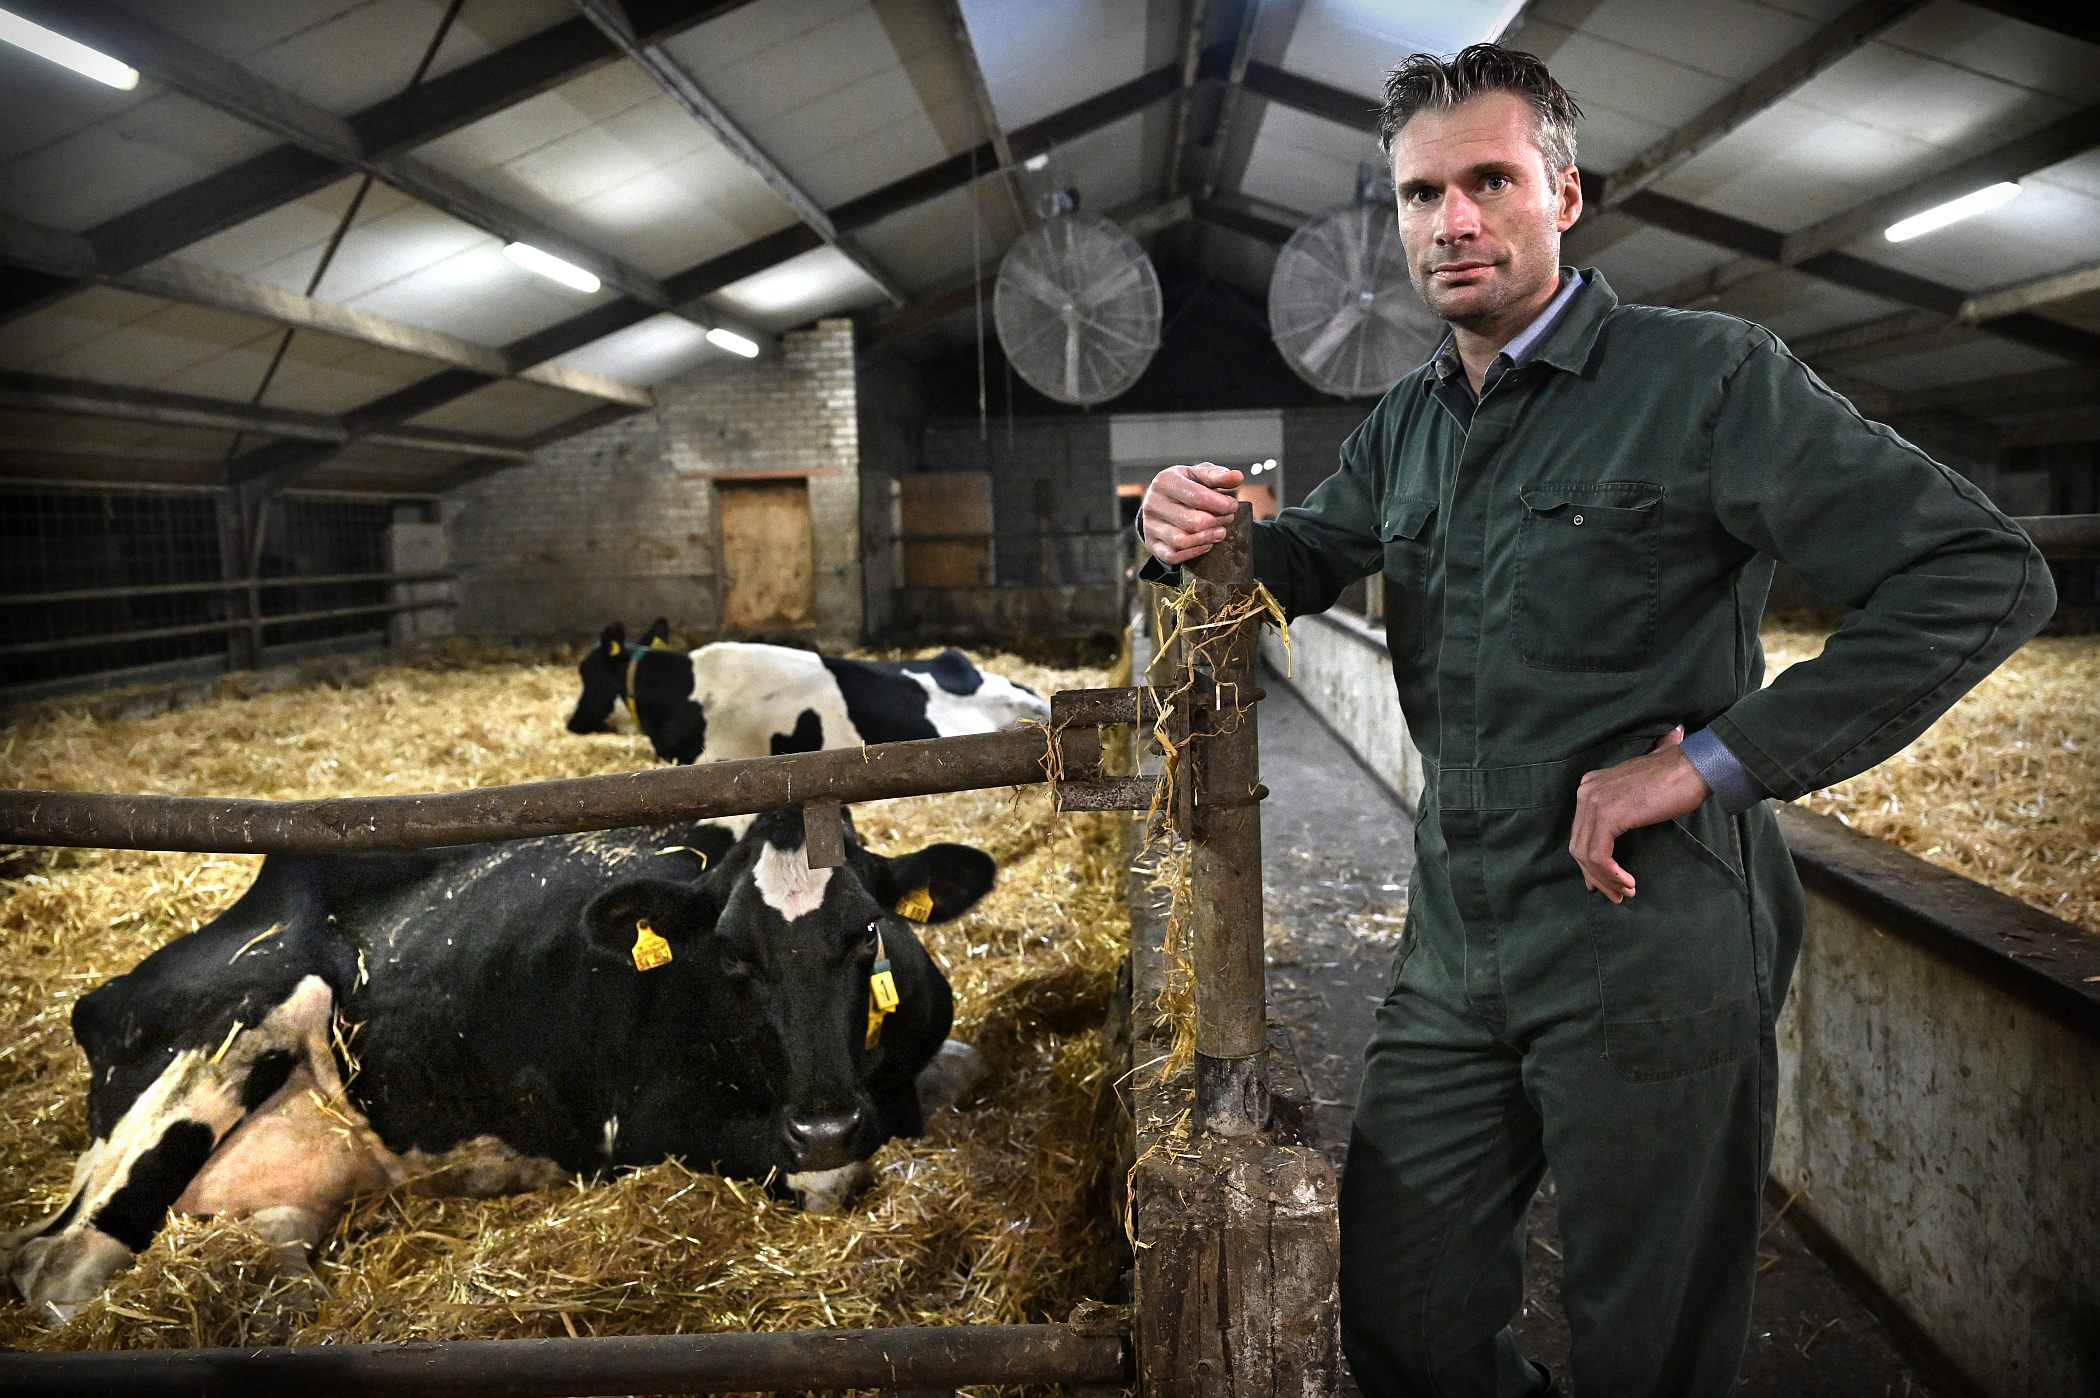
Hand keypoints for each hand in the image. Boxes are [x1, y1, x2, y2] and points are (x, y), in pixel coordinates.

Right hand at [1140, 463, 1242, 564]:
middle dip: (1217, 521)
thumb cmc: (1184, 486)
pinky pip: (1173, 555)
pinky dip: (1195, 552)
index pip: (1198, 496)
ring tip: (1220, 531)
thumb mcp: (1198, 475)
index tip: (1233, 506)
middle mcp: (1153, 503)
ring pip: (1182, 541)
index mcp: (1165, 481)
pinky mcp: (1152, 544)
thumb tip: (1237, 478)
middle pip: (1192, 521)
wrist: (1160, 501)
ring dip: (1207, 538)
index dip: (1221, 504)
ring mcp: (1150, 525)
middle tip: (1228, 518)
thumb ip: (1218, 475)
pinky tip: (1207, 543)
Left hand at [1569, 727, 1710, 903]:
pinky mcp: (1608, 816)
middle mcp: (1586, 791)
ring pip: (1586, 854)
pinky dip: (1611, 874)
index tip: (1604, 883)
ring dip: (1605, 879)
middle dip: (1596, 875)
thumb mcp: (1638, 794)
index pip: (1581, 832)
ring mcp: (1594, 802)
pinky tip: (1628, 882)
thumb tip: (1614, 841)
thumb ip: (1622, 812)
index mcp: (1591, 786)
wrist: (1695, 767)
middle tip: (1615, 895)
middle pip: (1579, 844)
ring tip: (1625, 892)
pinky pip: (1599, 856)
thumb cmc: (1676, 781)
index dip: (1590, 863)